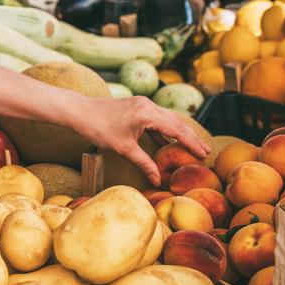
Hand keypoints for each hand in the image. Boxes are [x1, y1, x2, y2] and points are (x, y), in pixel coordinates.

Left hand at [74, 96, 208, 185]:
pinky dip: (164, 130)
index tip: (204, 154)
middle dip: (191, 137)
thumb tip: (157, 180)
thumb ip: (143, 163)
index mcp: (147, 114)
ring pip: (167, 119)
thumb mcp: (123, 149)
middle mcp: (148, 105)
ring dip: (179, 133)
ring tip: (192, 147)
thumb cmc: (98, 128)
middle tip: (205, 151)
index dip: (192, 143)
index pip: (177, 129)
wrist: (79, 111)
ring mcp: (142, 104)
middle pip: (176, 122)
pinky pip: (156, 118)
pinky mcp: (136, 106)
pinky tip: (168, 141)